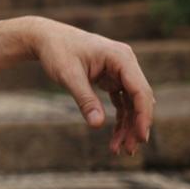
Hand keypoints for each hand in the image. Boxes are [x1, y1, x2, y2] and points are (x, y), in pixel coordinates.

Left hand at [30, 18, 154, 155]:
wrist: (46, 38)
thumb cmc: (57, 51)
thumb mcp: (69, 76)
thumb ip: (85, 100)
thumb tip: (97, 125)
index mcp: (121, 58)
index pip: (140, 90)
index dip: (143, 115)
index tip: (140, 137)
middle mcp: (126, 63)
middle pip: (140, 99)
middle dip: (136, 125)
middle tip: (129, 150)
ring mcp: (120, 72)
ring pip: (132, 104)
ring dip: (128, 126)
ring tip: (119, 150)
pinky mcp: (112, 79)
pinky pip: (121, 103)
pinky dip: (119, 120)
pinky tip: (114, 138)